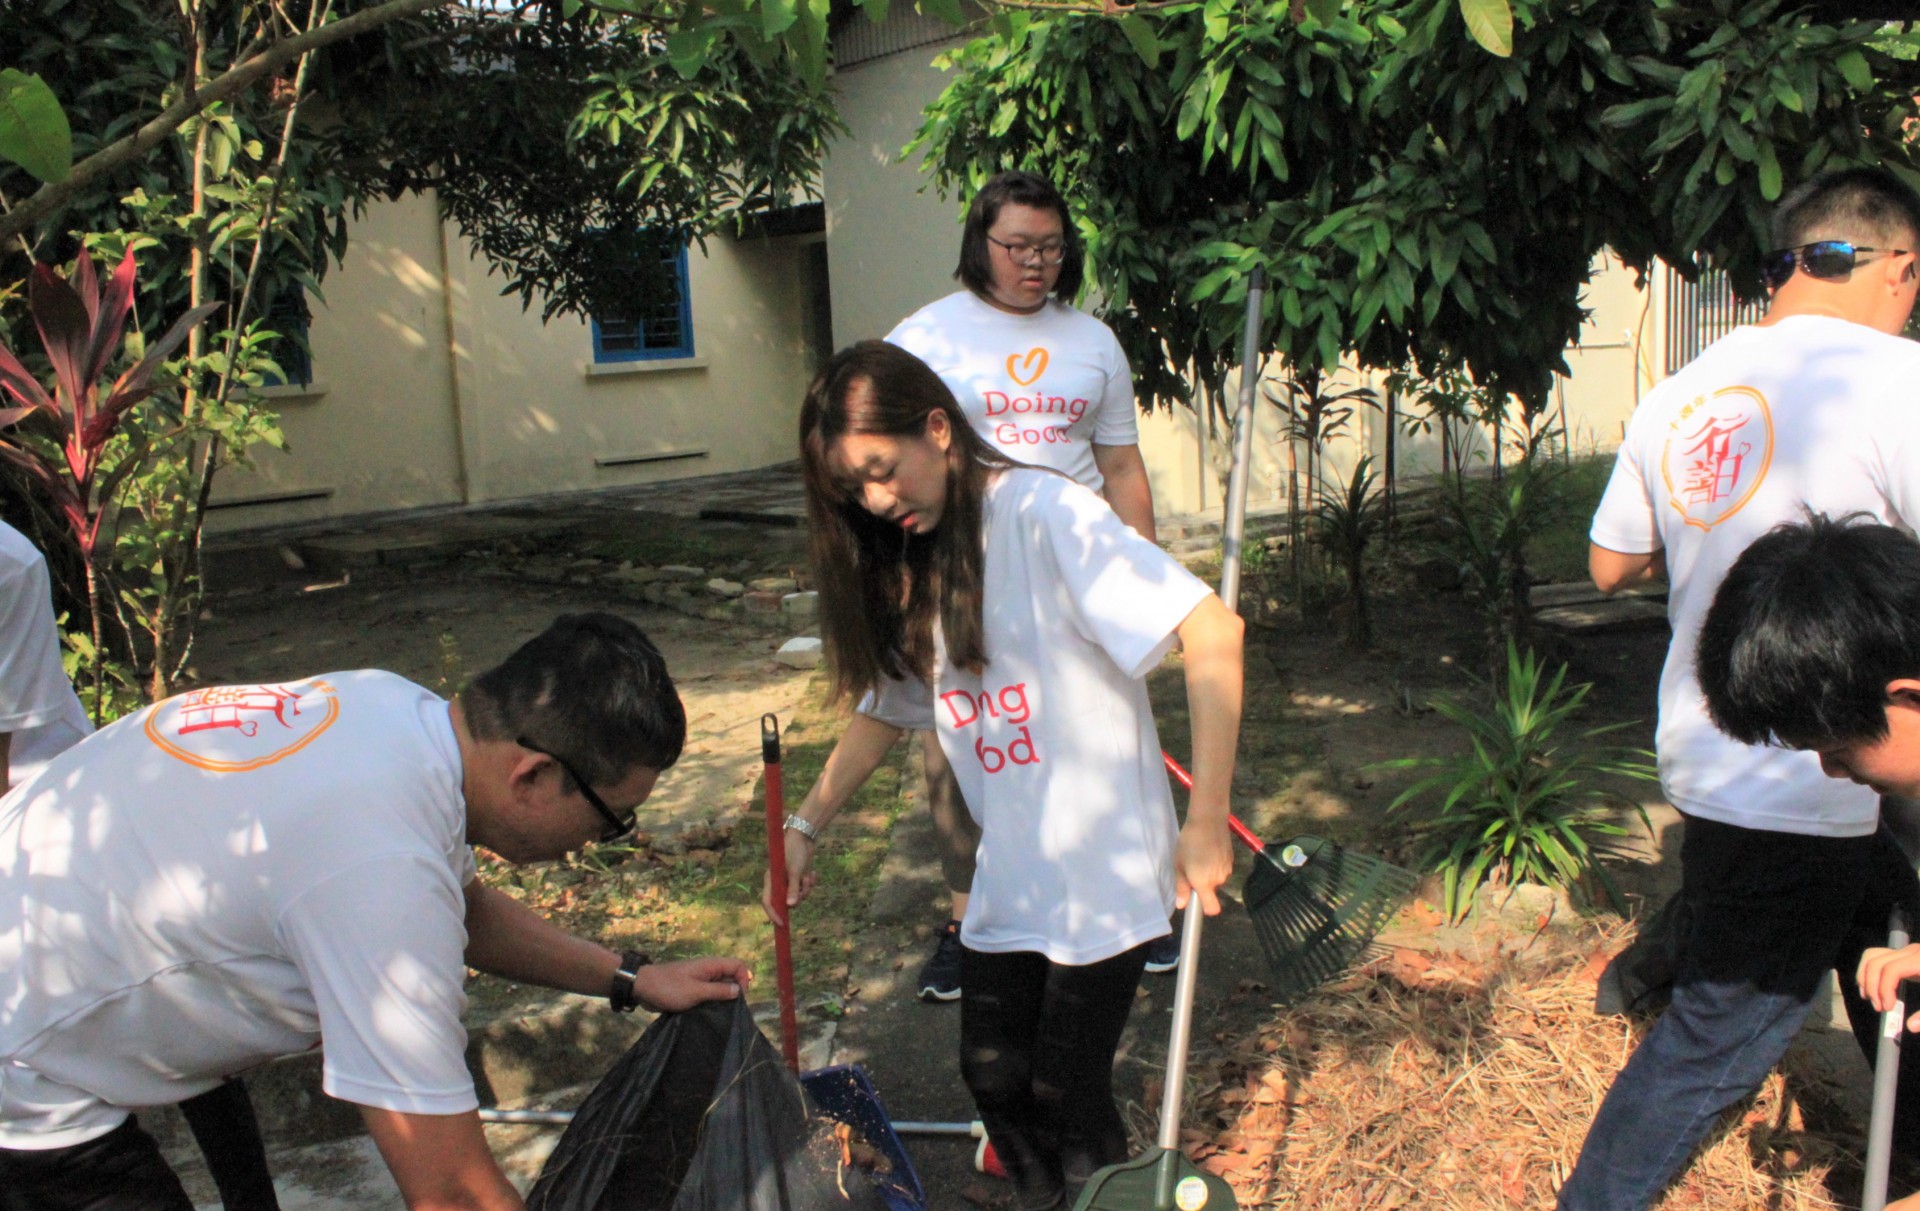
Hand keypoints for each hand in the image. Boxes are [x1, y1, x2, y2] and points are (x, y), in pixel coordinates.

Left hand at [632, 956, 751, 1011]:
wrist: (643, 987)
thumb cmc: (669, 987)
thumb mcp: (696, 991)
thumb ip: (718, 991)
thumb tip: (738, 991)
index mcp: (711, 965)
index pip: (738, 966)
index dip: (743, 980)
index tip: (738, 998)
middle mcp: (708, 970)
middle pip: (731, 976)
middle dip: (734, 991)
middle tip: (731, 1009)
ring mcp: (700, 979)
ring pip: (720, 986)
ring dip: (722, 998)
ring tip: (721, 1013)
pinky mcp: (692, 988)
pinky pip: (709, 993)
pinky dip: (712, 1001)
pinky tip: (710, 1013)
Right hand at [760, 829, 817, 926]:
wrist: (804, 837)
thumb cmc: (795, 851)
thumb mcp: (795, 871)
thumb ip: (793, 888)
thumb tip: (791, 906)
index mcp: (771, 880)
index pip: (768, 902)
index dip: (773, 914)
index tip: (782, 924)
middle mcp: (778, 882)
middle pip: (786, 901)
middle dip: (798, 897)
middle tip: (804, 887)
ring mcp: (788, 881)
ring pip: (798, 896)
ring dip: (806, 889)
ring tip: (808, 876)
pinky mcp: (798, 878)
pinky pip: (804, 889)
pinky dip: (809, 883)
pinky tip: (812, 873)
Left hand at [1174, 817, 1232, 915]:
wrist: (1208, 820)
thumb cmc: (1189, 842)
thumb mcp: (1179, 864)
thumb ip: (1182, 886)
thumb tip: (1181, 905)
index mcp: (1204, 883)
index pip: (1212, 909)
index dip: (1205, 908)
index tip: (1196, 900)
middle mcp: (1218, 880)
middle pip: (1212, 891)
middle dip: (1203, 884)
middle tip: (1191, 867)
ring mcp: (1227, 869)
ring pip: (1217, 879)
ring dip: (1209, 873)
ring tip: (1199, 855)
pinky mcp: (1232, 859)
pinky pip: (1222, 868)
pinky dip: (1216, 864)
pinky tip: (1209, 849)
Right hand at [1857, 943, 1919, 1031]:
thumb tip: (1909, 1026)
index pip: (1891, 969)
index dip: (1884, 989)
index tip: (1889, 1009)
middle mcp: (1911, 951)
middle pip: (1876, 962)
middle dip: (1872, 986)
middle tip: (1880, 1009)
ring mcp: (1906, 950)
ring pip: (1871, 956)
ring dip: (1865, 978)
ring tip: (1871, 998)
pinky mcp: (1904, 954)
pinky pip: (1877, 956)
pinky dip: (1869, 971)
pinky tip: (1874, 989)